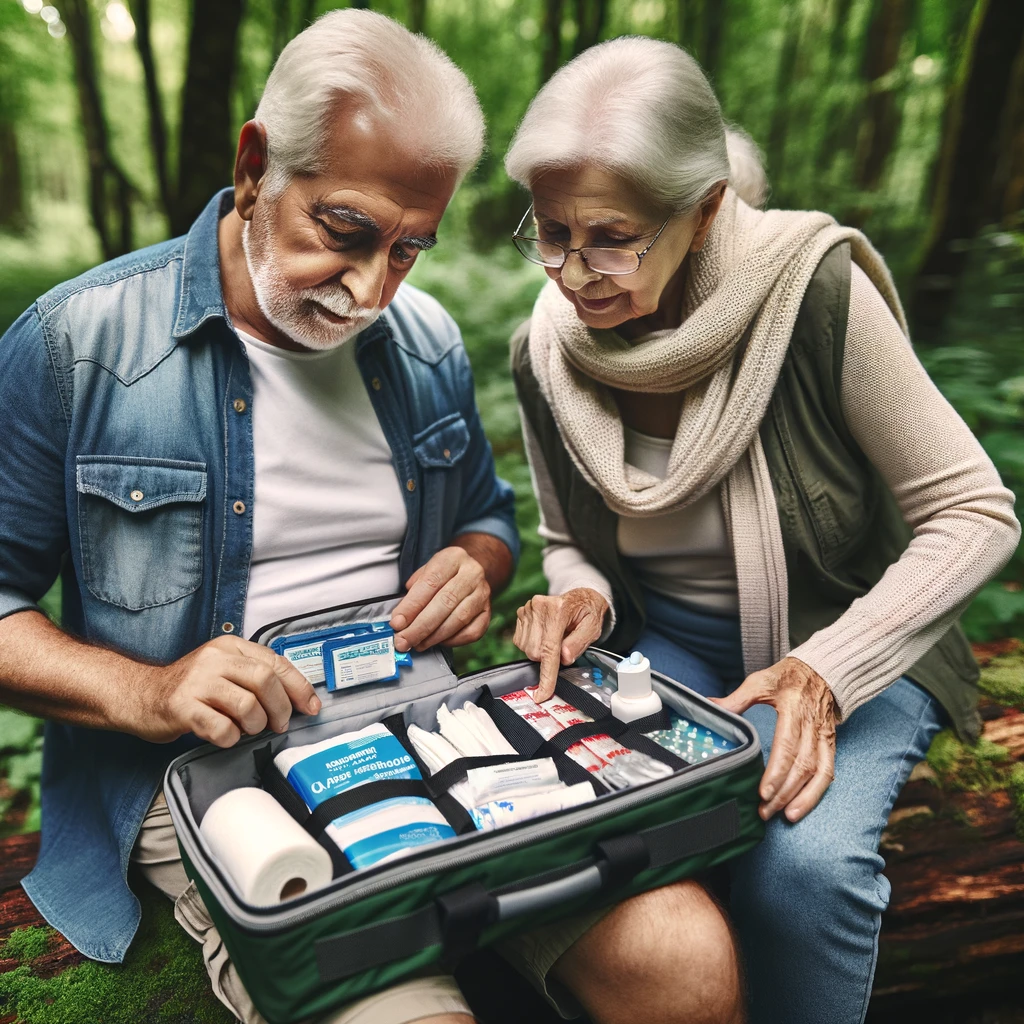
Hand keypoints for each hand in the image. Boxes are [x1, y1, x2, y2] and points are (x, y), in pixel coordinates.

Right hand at [135, 635, 321, 747]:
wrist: (139, 695)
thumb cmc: (190, 688)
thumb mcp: (223, 669)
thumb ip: (254, 675)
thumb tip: (296, 698)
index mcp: (230, 646)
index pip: (276, 662)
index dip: (299, 687)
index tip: (311, 707)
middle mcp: (215, 659)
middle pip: (265, 681)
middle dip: (280, 708)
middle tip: (278, 724)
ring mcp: (197, 682)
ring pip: (248, 705)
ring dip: (255, 725)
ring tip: (247, 729)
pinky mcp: (182, 707)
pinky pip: (222, 728)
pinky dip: (231, 738)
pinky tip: (225, 736)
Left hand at [389, 546, 490, 651]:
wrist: (471, 571)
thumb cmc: (444, 573)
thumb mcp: (427, 569)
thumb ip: (414, 589)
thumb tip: (401, 616)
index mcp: (453, 557)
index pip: (430, 582)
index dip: (412, 605)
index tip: (397, 622)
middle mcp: (472, 573)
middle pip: (445, 602)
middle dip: (420, 626)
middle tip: (404, 640)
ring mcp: (483, 593)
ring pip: (459, 619)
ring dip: (434, 636)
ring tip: (418, 643)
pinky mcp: (488, 612)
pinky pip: (472, 632)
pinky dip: (453, 641)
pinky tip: (438, 641)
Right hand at [513, 589, 608, 700]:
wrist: (580, 597)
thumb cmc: (588, 613)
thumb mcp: (592, 628)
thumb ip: (578, 643)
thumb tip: (564, 658)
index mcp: (559, 610)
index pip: (549, 648)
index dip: (546, 675)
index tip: (542, 694)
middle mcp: (539, 607)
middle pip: (535, 652)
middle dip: (548, 659)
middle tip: (563, 647)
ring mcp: (528, 608)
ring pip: (526, 649)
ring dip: (540, 651)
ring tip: (555, 637)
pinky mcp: (520, 613)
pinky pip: (520, 642)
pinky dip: (533, 645)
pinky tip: (544, 635)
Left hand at [713, 657, 836, 823]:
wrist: (822, 672)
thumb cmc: (788, 677)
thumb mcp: (761, 682)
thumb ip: (737, 698)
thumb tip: (710, 706)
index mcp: (794, 709)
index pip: (787, 746)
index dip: (777, 772)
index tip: (763, 792)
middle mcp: (812, 726)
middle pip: (801, 766)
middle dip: (784, 792)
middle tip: (765, 810)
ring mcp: (823, 737)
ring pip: (818, 773)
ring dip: (802, 798)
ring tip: (784, 816)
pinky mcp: (830, 744)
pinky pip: (828, 772)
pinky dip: (817, 792)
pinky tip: (802, 807)